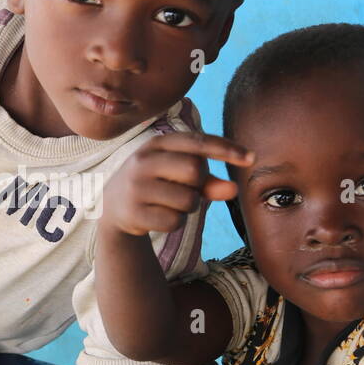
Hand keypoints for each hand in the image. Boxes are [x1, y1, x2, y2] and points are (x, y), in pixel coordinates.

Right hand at [100, 131, 254, 236]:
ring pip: (188, 200)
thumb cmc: (156, 186)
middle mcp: (143, 161)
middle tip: (188, 188)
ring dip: (189, 207)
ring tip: (171, 203)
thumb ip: (208, 180)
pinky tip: (159, 217)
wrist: (112, 208)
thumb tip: (234, 190)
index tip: (252, 158)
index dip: (226, 149)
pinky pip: (175, 221)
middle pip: (194, 170)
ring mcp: (136, 188)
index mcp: (156, 144)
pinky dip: (175, 222)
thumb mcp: (179, 176)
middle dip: (200, 184)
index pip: (197, 142)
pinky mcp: (134, 213)